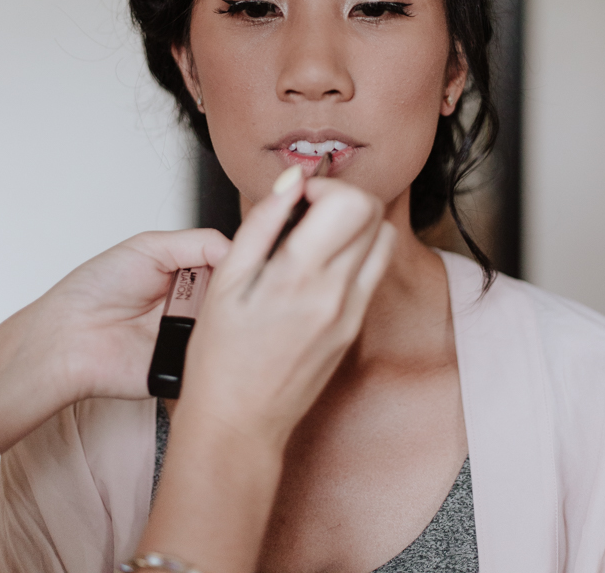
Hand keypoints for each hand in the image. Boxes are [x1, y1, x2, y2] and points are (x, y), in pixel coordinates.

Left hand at [0, 228, 229, 467]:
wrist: (69, 337)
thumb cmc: (96, 288)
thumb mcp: (150, 247)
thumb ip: (200, 243)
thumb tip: (239, 249)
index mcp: (187, 274)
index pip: (232, 264)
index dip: (246, 260)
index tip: (260, 255)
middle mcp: (193, 305)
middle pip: (237, 295)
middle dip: (244, 288)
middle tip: (243, 283)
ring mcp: (192, 337)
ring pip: (233, 326)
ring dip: (235, 317)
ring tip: (226, 307)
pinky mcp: (187, 368)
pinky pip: (217, 360)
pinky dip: (223, 348)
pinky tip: (219, 335)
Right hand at [140, 176, 394, 572]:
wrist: (240, 422)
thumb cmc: (221, 359)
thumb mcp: (226, 279)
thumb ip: (263, 222)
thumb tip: (290, 182)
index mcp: (300, 276)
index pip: (350, 203)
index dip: (324, 186)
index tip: (298, 196)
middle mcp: (337, 293)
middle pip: (374, 214)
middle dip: (342, 198)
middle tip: (307, 210)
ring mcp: (352, 312)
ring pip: (383, 240)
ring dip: (356, 224)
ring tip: (314, 235)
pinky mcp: (355, 327)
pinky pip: (373, 272)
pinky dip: (356, 253)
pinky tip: (319, 263)